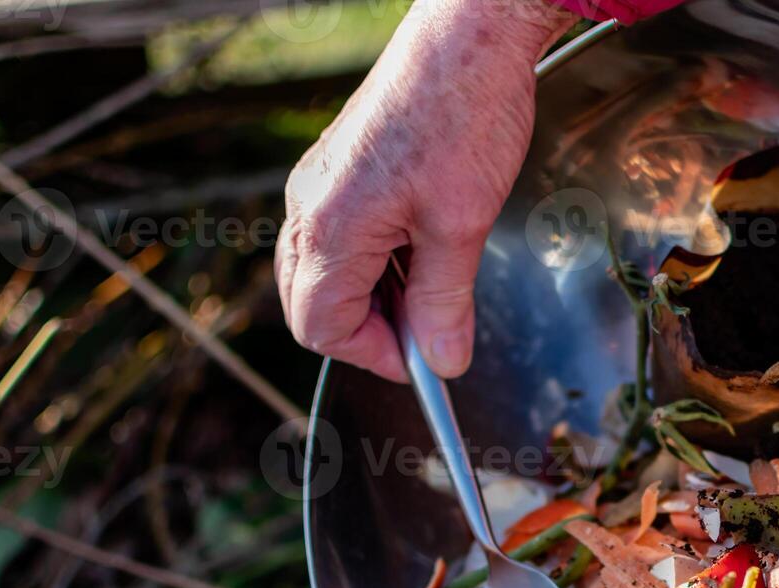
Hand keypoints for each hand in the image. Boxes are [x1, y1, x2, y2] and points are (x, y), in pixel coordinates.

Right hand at [276, 0, 576, 379]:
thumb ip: (445, 301)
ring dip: (379, 294)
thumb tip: (442, 360)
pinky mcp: (340, 169)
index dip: (374, 356)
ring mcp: (321, 185)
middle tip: (432, 327)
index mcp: (331, 226)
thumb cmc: (463, 115)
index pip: (320, 327)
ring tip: (439, 277)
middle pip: (314, 304)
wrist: (468, 36)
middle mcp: (310, 206)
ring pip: (328, 272)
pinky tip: (426, 244)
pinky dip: (380, 259)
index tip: (425, 359)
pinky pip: (343, 236)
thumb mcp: (462, 225)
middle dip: (371, 329)